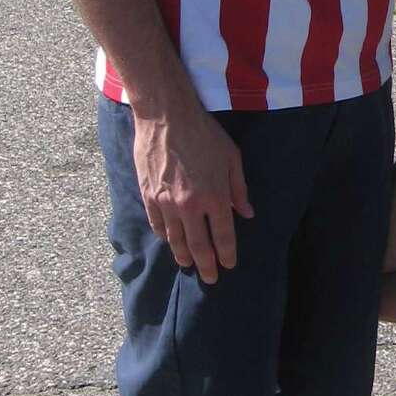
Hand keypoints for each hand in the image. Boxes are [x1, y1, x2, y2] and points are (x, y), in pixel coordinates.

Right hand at [133, 103, 252, 283]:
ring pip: (175, 240)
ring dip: (184, 256)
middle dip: (206, 265)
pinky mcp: (148, 197)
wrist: (167, 118)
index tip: (229, 265)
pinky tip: (170, 242)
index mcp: (215, 197)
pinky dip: (165, 237)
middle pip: (199, 246)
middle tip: (210, 278)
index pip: (223, 236)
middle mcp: (190, 206)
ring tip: (190, 265)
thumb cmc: (204, 134)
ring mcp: (166, 204)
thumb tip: (247, 213)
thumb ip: (239, 189)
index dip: (227, 254)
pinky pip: (157, 225)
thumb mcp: (231, 158)